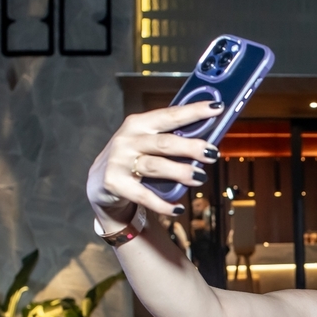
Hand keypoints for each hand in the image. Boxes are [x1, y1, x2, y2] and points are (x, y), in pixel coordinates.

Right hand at [86, 101, 222, 230]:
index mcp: (139, 124)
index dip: (194, 111)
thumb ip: (170, 139)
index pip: (170, 115)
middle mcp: (128, 140)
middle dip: (191, 147)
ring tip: (200, 178)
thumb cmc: (133, 158)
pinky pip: (144, 196)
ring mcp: (120, 161)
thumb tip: (207, 141)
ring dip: (180, 172)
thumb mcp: (146, 142)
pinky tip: (178, 208)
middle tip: (212, 153)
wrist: (99, 181)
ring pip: (156, 166)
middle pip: (165, 142)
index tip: (216, 107)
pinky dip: (163, 204)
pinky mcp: (115, 183)